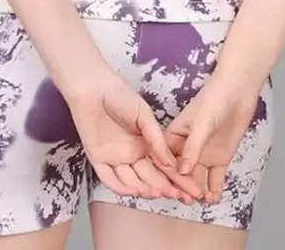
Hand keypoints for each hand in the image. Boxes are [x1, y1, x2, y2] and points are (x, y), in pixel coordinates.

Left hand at [65, 68, 198, 201]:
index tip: (191, 189)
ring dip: (145, 188)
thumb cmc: (119, 95)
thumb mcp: (144, 115)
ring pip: (132, 180)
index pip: (162, 166)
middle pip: (150, 176)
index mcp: (144, 143)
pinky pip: (109, 178)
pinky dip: (121, 187)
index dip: (176, 178)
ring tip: (158, 193)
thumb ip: (156, 139)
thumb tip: (171, 163)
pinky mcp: (98, 159)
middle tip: (179, 196)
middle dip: (165, 187)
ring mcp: (115, 158)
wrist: (92, 87)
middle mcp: (131, 154)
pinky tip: (134, 190)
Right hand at [164, 73, 262, 203]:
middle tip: (189, 200)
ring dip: (197, 190)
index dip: (169, 175)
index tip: (172, 189)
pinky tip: (214, 199)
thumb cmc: (214, 99)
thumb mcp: (202, 124)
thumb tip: (182, 172)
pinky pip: (214, 178)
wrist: (239, 91)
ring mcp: (202, 154)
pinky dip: (214, 189)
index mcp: (174, 136)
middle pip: (181, 172)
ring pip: (196, 178)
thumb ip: (192, 148)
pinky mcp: (219, 158)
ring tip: (201, 200)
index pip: (168, 160)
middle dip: (183, 187)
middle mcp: (186, 148)